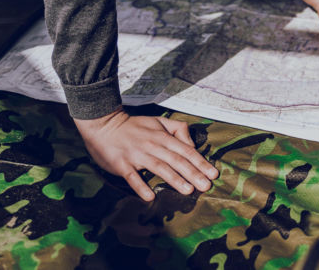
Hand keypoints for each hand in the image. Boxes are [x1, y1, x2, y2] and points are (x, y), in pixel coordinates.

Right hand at [75, 109, 218, 201]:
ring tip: (188, 190)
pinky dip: (141, 187)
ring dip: (174, 179)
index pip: (186, 150)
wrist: (105, 125)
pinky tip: (150, 196)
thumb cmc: (134, 126)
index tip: (213, 173)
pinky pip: (133, 177)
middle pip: (176, 161)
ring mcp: (137, 156)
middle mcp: (153, 146)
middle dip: (193, 174)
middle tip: (206, 186)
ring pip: (159, 168)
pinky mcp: (122, 165)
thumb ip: (177, 129)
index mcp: (162, 136)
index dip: (200, 162)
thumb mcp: (158, 121)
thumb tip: (191, 143)